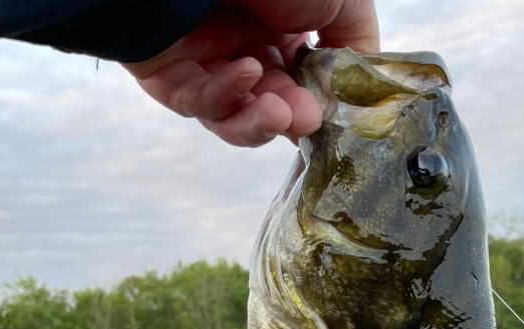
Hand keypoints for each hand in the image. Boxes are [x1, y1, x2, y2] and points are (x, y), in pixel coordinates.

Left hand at [123, 2, 378, 146]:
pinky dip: (225, 94)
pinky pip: (197, 101)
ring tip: (279, 114)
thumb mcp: (342, 0)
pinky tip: (246, 72)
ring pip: (232, 116)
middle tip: (306, 121)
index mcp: (280, 27)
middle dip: (290, 118)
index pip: (298, 85)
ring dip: (259, 122)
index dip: (314, 106)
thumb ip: (355, 44)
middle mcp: (241, 44)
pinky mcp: (166, 75)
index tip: (330, 119)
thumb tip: (357, 88)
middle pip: (268, 105)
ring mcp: (204, 60)